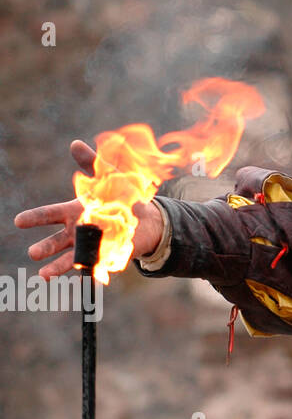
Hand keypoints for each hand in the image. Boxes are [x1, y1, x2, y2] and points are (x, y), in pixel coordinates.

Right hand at [13, 139, 162, 278]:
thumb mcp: (108, 177)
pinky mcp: (103, 256)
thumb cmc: (121, 196)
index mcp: (73, 212)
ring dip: (56, 266)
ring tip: (43, 274)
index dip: (34, 218)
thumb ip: (91, 163)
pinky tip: (81, 275)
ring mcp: (88, 246)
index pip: (49, 215)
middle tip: (34, 253)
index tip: (19, 221)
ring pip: (69, 258)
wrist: (145, 219)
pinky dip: (86, 270)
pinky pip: (92, 265)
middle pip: (56, 241)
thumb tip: (74, 144)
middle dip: (44, 247)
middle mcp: (76, 231)